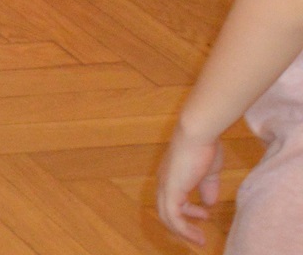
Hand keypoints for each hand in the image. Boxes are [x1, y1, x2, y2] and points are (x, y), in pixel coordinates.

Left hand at [157, 129, 224, 244]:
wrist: (198, 133)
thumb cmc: (204, 147)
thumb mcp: (209, 171)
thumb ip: (207, 186)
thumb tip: (209, 203)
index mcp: (171, 176)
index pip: (173, 198)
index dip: (188, 210)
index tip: (204, 215)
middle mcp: (164, 181)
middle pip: (166, 210)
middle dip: (182, 224)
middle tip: (198, 235)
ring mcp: (165, 186)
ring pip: (167, 216)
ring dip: (183, 231)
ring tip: (199, 239)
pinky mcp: (170, 190)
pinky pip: (173, 216)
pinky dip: (183, 228)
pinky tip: (197, 234)